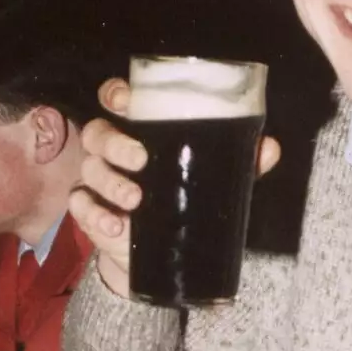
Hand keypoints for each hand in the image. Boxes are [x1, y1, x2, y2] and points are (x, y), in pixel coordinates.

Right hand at [69, 78, 280, 299]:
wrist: (161, 256)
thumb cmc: (184, 199)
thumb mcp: (213, 179)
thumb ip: (240, 163)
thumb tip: (270, 147)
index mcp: (138, 130)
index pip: (115, 100)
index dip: (115, 94)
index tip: (125, 101)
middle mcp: (111, 150)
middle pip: (97, 133)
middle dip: (115, 144)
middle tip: (141, 160)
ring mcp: (96, 181)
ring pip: (90, 169)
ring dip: (111, 184)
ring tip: (136, 200)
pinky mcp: (89, 213)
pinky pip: (81, 207)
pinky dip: (95, 216)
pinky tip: (115, 227)